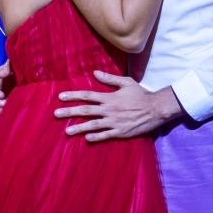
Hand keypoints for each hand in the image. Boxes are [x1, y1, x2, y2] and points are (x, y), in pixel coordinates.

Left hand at [54, 71, 183, 141]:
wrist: (156, 109)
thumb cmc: (141, 94)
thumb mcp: (126, 82)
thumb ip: (109, 78)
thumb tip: (95, 73)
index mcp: (109, 97)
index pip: (87, 96)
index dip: (73, 96)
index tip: (60, 97)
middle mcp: (109, 110)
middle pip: (86, 111)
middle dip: (70, 112)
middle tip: (56, 114)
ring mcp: (114, 122)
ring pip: (93, 125)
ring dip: (79, 128)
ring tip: (67, 131)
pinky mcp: (120, 132)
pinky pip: (106, 135)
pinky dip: (96, 137)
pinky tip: (86, 139)